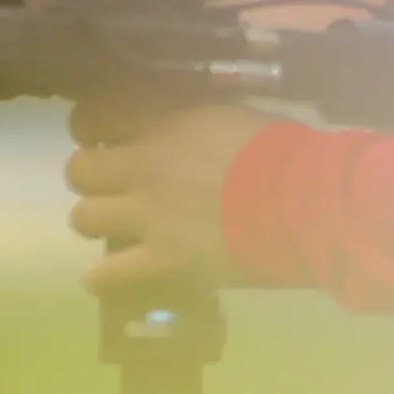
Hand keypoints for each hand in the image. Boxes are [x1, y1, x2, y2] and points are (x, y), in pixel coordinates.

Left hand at [66, 100, 279, 295]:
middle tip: (114, 188)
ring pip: (83, 217)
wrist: (315, 203)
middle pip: (78, 170)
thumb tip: (179, 123)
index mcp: (161, 121)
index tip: (100, 138)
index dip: (89, 129)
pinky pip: (109, 273)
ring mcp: (149, 214)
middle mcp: (143, 165)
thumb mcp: (231, 114)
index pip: (92, 115)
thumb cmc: (288, 154)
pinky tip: (104, 279)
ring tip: (116, 229)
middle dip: (91, 179)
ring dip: (96, 222)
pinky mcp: (165, 259)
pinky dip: (102, 278)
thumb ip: (191, 117)